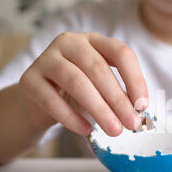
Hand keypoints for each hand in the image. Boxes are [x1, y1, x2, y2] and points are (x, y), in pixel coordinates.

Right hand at [19, 32, 147, 136]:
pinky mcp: (28, 79)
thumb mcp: (102, 88)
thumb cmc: (78, 93)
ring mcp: (46, 58)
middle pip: (98, 69)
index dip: (135, 79)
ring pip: (76, 82)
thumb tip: (139, 113)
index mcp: (94, 40)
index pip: (121, 53)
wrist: (39, 102)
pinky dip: (71, 118)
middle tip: (131, 124)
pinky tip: (86, 130)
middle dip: (118, 100)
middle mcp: (70, 42)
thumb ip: (120, 95)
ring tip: (114, 130)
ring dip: (99, 109)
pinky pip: (52, 99)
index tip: (143, 105)